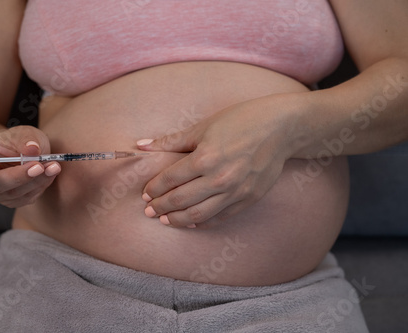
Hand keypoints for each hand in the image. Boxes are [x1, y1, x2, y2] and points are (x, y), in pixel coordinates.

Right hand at [0, 125, 60, 207]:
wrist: (21, 151)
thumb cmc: (16, 140)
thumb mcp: (22, 133)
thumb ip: (26, 139)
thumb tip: (31, 149)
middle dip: (19, 176)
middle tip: (39, 165)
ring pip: (14, 194)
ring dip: (37, 181)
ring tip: (54, 166)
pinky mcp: (12, 200)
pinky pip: (27, 197)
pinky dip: (42, 185)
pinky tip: (51, 172)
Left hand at [137, 94, 299, 227]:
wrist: (282, 128)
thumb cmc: (241, 121)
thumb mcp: (203, 126)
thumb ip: (171, 140)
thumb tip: (141, 146)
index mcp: (205, 157)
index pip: (170, 179)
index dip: (154, 189)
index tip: (145, 194)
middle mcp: (219, 178)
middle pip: (180, 200)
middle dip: (160, 207)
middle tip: (149, 211)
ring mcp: (235, 192)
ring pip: (198, 215)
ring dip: (177, 220)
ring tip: (164, 220)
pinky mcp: (248, 199)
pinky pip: (220, 217)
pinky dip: (202, 222)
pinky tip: (190, 222)